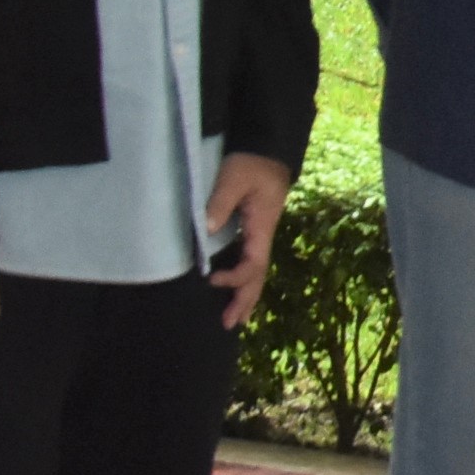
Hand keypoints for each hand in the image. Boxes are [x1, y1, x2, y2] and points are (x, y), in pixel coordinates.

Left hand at [202, 153, 294, 330]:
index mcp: (261, 227)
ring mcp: (259, 235)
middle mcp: (263, 236)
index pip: (253, 262)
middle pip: (259, 276)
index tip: (211, 279)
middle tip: (228, 323)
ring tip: (236, 320)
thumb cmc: (251, 163)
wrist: (267, 150)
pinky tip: (237, 293)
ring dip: (247, 296)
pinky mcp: (253, 232)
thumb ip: (220, 202)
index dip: (235, 277)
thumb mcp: (234, 177)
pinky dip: (246, 282)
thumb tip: (207, 230)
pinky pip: (252, 263)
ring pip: (258, 273)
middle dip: (245, 300)